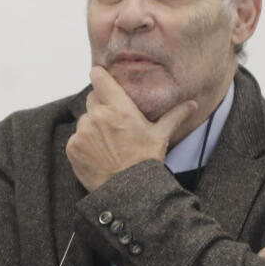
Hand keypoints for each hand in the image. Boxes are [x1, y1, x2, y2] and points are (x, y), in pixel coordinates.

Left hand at [66, 68, 199, 192]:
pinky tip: (99, 153)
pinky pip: (75, 137)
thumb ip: (175, 115)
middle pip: (92, 98)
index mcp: (119, 108)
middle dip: (101, 105)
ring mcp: (82, 132)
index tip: (101, 75)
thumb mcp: (161, 135)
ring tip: (108, 142)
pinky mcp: (72, 147)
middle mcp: (98, 116)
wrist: (129, 190)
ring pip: (84, 119)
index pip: (99, 78)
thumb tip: (192, 104)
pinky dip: (84, 142)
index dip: (100, 76)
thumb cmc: (145, 160)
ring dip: (92, 126)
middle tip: (114, 121)